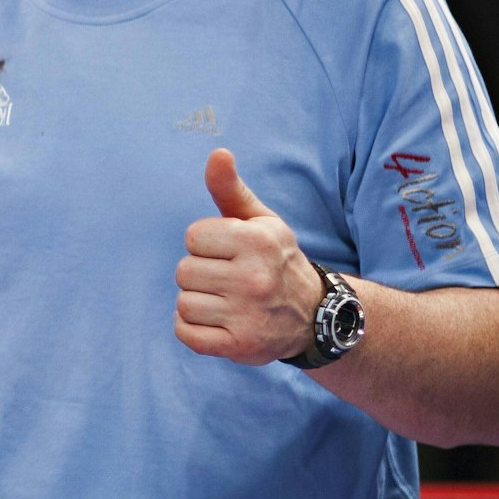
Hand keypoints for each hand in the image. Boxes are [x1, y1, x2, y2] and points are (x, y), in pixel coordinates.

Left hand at [174, 148, 320, 365]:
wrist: (314, 315)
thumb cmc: (275, 260)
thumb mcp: (260, 221)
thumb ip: (230, 189)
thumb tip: (217, 153)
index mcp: (258, 241)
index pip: (193, 237)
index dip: (206, 244)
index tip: (230, 252)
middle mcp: (255, 277)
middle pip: (184, 271)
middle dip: (201, 273)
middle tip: (229, 279)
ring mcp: (248, 314)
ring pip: (183, 303)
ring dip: (198, 303)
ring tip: (227, 301)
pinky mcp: (241, 345)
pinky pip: (186, 333)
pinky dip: (193, 330)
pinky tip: (217, 322)